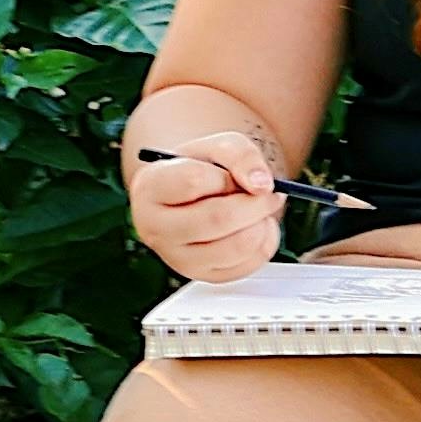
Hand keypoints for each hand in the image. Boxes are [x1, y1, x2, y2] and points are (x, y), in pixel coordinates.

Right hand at [128, 123, 287, 282]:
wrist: (194, 194)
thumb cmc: (202, 167)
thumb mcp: (217, 145)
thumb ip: (240, 154)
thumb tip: (262, 185)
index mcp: (150, 188)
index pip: (193, 181)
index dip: (225, 176)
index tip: (236, 175)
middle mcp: (156, 228)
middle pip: (217, 219)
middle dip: (255, 203)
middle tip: (270, 193)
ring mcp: (178, 258)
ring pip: (235, 247)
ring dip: (262, 224)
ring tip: (260, 210)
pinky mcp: (203, 276)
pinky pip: (246, 266)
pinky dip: (264, 243)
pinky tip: (256, 227)